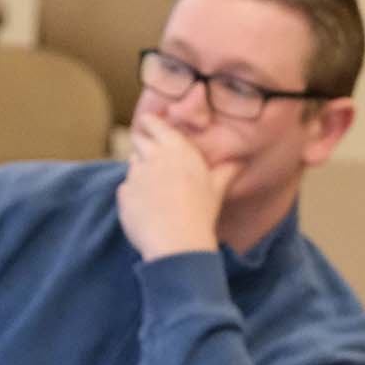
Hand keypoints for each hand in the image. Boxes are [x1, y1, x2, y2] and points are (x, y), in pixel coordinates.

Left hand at [116, 116, 241, 259]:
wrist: (178, 243)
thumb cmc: (202, 212)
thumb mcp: (217, 189)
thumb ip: (226, 171)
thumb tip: (239, 162)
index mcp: (177, 149)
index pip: (155, 124)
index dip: (150, 122)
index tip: (148, 121)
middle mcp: (153, 156)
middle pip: (138, 139)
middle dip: (142, 144)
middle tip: (149, 154)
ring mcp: (135, 175)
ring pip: (133, 166)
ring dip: (141, 173)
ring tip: (155, 190)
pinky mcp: (124, 194)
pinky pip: (127, 190)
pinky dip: (134, 196)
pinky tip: (147, 209)